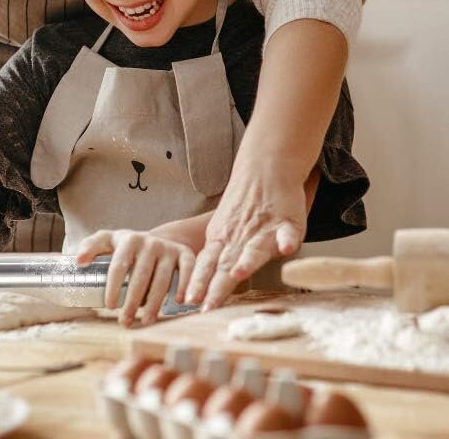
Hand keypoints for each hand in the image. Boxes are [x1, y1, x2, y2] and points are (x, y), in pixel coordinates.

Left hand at [75, 229, 194, 327]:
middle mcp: (150, 242)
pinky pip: (186, 273)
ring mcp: (168, 248)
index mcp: (129, 238)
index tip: (110, 306)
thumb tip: (77, 261)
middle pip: (141, 276)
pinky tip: (176, 304)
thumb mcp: (108, 240)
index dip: (113, 286)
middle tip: (125, 321)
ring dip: (154, 303)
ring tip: (145, 321)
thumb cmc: (127, 247)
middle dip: (132, 301)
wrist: (158, 241)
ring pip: (162, 280)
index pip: (119, 265)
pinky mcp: (186, 254)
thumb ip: (91, 247)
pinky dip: (182, 288)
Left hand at [183, 161, 305, 310]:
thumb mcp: (224, 230)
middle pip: (225, 264)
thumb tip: (202, 290)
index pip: (207, 264)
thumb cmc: (244, 207)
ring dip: (246, 262)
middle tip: (207, 306)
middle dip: (216, 286)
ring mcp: (263, 229)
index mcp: (222, 240)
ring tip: (238, 275)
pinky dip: (286, 240)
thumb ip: (218, 257)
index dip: (199, 282)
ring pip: (253, 248)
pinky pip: (287, 232)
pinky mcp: (287, 222)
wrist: (264, 170)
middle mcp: (240, 237)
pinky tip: (286, 249)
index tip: (190, 302)